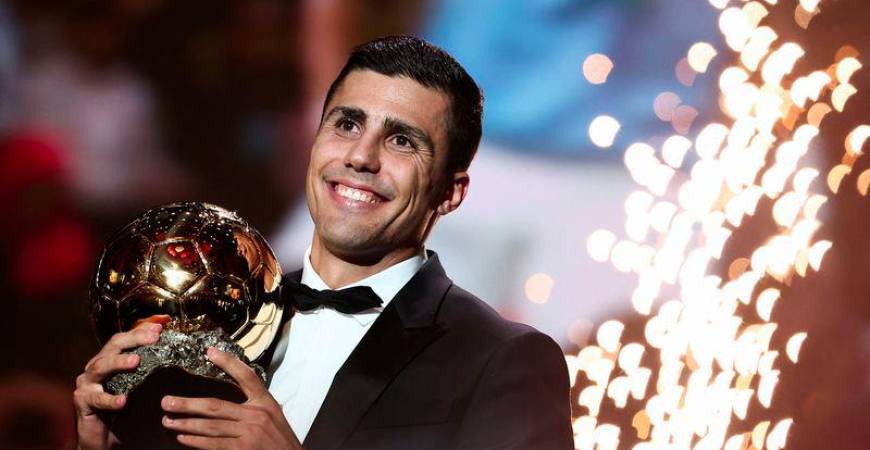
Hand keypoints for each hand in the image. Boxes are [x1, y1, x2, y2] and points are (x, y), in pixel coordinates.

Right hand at [74, 322, 162, 449]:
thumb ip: (147, 368)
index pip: (123, 339)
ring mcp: (86, 383)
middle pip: (113, 347)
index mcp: (108, 359)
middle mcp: (95, 367)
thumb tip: (171, 350)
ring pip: (101, 367)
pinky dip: (109, 399)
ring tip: (136, 361)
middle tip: (153, 338)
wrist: (102, 436)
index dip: (140, 331)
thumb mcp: (136, 385)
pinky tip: (122, 401)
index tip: (160, 327)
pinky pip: (96, 398)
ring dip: (119, 362)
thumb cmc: (122, 408)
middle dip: (134, 339)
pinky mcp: (83, 402)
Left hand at [161, 348, 301, 449]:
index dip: (228, 363)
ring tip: (169, 421)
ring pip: (210, 426)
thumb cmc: (282, 443)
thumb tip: (230, 405)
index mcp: (265, 403)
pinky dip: (196, 441)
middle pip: (215, 406)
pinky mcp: (242, 449)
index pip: (246, 376)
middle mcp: (256, 415)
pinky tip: (184, 438)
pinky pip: (214, 444)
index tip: (210, 352)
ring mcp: (248, 433)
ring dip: (186, 424)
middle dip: (188, 404)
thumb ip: (256, 409)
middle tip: (167, 402)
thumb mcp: (275, 418)